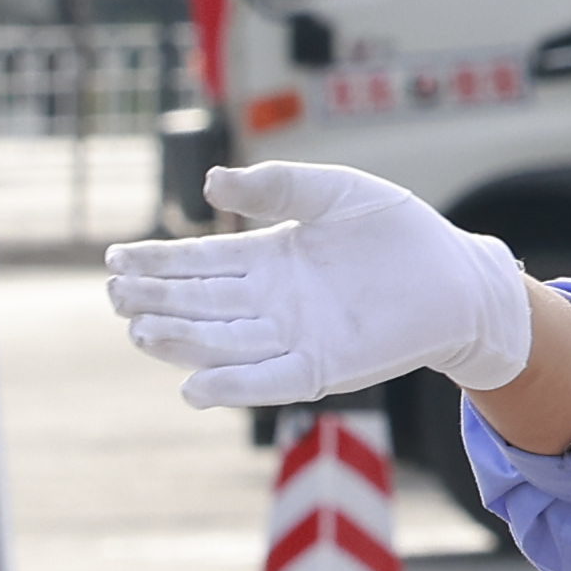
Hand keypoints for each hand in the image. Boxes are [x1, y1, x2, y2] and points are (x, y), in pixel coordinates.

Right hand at [109, 158, 535, 415]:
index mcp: (267, 259)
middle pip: (200, 305)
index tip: (113, 261)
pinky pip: (269, 380)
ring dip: (181, 342)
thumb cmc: (398, 230)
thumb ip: (275, 187)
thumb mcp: (333, 191)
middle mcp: (271, 303)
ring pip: (223, 344)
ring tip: (140, 332)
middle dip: (156, 301)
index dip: (156, 264)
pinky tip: (195, 387)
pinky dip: (233, 386)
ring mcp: (293, 338)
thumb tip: (210, 183)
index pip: (199, 264)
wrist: (457, 277)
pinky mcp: (323, 368)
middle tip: (114, 295)